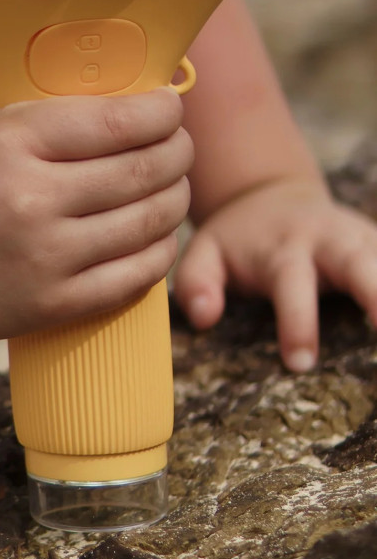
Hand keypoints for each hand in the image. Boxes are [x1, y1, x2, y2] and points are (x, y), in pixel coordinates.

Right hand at [0, 88, 192, 339]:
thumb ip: (32, 104)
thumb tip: (110, 83)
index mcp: (11, 143)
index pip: (121, 121)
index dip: (163, 111)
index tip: (167, 107)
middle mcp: (32, 200)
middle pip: (146, 170)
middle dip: (178, 152)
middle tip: (177, 145)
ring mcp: (43, 259)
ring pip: (150, 223)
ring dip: (175, 199)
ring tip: (170, 186)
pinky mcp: (49, 304)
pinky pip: (135, 277)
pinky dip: (158, 251)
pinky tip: (154, 235)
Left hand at [174, 178, 376, 370]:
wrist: (271, 195)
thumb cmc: (237, 238)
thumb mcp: (204, 251)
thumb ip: (197, 282)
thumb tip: (203, 319)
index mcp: (285, 246)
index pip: (292, 284)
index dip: (297, 322)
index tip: (299, 363)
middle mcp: (332, 241)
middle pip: (362, 266)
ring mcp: (366, 242)